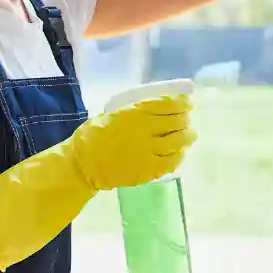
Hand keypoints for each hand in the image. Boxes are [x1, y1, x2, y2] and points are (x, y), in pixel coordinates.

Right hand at [71, 94, 196, 189]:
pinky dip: (179, 155)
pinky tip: (180, 152)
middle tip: (187, 119)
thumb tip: (154, 109)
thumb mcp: (112, 114)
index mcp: (135, 113)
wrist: (82, 165)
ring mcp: (149, 151)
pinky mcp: (149, 170)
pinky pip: (172, 161)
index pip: (168, 104)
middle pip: (176, 121)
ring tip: (190, 135)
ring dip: (187, 136)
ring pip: (178, 141)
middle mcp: (146, 130)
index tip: (187, 103)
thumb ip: (133, 112)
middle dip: (185, 118)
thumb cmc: (91, 136)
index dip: (181, 103)